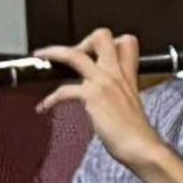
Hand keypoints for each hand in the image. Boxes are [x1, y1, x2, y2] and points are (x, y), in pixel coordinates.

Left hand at [34, 29, 166, 169]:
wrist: (142, 147)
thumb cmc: (138, 133)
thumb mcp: (133, 105)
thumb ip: (119, 94)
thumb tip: (105, 97)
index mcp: (127, 75)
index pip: (126, 41)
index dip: (110, 42)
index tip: (95, 52)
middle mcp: (116, 73)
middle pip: (101, 35)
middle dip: (82, 39)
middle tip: (71, 52)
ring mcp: (103, 82)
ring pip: (75, 54)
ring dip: (53, 52)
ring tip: (41, 56)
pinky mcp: (92, 96)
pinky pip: (64, 89)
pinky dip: (50, 99)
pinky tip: (44, 107)